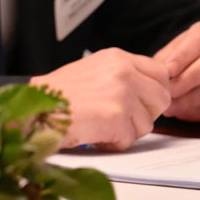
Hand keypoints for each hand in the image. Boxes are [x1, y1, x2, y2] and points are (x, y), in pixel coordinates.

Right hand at [33, 48, 171, 150]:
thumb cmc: (57, 95)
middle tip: (121, 118)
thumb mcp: (93, 71)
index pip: (161, 72)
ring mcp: (122, 93)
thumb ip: (121, 76)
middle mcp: (123, 71)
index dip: (154, 91)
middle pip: (162, 98)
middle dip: (146, 113)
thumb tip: (147, 90)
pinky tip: (94, 133)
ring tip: (101, 124)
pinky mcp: (118, 116)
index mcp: (117, 57)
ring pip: (148, 123)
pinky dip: (113, 142)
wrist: (37, 109)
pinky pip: (130, 140)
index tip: (142, 102)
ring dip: (127, 130)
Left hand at [154, 20, 199, 121]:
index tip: (168, 70)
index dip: (184, 56)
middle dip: (191, 79)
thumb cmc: (185, 56)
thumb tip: (157, 78)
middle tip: (170, 91)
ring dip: (195, 99)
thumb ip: (165, 61)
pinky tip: (184, 113)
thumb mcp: (172, 50)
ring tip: (172, 106)